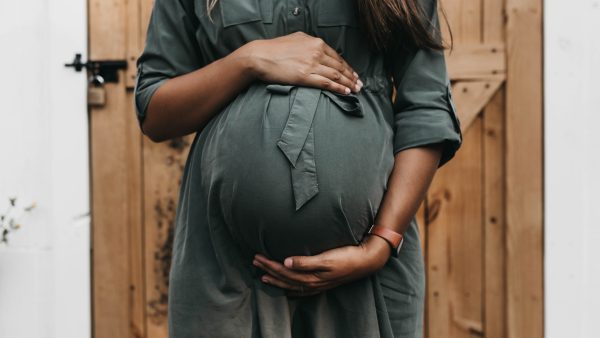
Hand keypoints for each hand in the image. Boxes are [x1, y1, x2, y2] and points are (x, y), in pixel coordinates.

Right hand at [241, 31, 362, 94]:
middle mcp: (316, 52)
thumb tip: (318, 48)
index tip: (353, 74)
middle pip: (339, 66)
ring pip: (336, 75)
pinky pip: (327, 83)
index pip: (337, 56)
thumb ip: (309, 43)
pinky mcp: (305, 76)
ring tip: (356, 90)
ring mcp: (311, 64)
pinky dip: (338, 88)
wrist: (260, 56)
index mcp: (315, 42)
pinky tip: (346, 92)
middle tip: (360, 84)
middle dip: (351, 76)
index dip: (347, 67)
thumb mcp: (295, 39)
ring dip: (348, 83)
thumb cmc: (274, 49)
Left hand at [252, 234, 390, 296]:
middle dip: (268, 270)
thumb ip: (306, 261)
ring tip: (263, 275)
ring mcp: (318, 285)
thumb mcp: (326, 257)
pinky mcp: (324, 283)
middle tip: (254, 262)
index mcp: (311, 276)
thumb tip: (285, 262)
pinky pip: (302, 290)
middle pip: (285, 279)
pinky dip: (292, 289)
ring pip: (291, 285)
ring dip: (277, 280)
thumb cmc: (347, 256)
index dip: (269, 265)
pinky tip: (288, 290)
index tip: (257, 257)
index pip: (284, 272)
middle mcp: (313, 283)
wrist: (366, 261)